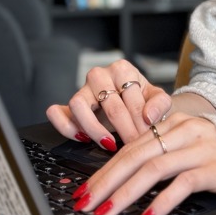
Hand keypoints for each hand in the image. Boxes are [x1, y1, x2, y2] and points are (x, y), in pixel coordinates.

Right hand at [45, 60, 170, 150]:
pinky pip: (56, 112)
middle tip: (131, 145)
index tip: (145, 138)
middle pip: (108, 103)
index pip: (130, 97)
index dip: (139, 122)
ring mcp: (82, 89)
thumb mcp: (158, 99)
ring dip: (94, 128)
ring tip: (108, 143)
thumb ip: (159, 104)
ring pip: (77, 104)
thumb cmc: (144, 101)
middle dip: (123, 129)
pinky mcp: (68, 105)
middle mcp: (99, 75)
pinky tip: (83, 138)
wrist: (134, 106)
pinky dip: (66, 127)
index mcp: (122, 69)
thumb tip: (148, 117)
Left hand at [70, 112, 215, 214]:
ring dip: (126, 192)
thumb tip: (121, 176)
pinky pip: (183, 184)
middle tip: (86, 202)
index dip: (103, 169)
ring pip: (154, 168)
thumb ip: (159, 152)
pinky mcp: (213, 168)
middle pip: (135, 156)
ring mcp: (199, 149)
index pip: (130, 147)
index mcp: (172, 123)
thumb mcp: (186, 143)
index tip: (85, 189)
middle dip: (106, 181)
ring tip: (108, 211)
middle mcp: (183, 132)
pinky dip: (162, 201)